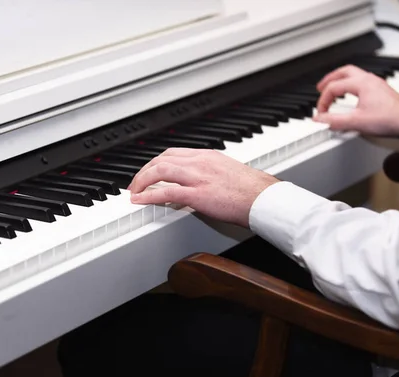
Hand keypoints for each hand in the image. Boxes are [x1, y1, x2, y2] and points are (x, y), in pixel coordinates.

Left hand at [128, 148, 278, 227]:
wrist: (264, 199)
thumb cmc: (251, 190)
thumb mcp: (227, 173)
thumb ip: (210, 174)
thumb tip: (198, 184)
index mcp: (207, 156)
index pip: (172, 153)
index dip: (155, 162)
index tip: (148, 171)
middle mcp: (200, 162)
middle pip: (161, 159)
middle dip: (144, 170)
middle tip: (136, 183)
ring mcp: (198, 177)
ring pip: (160, 171)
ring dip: (142, 181)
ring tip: (133, 191)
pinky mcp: (198, 194)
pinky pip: (166, 192)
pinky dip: (149, 195)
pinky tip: (140, 200)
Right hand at [313, 65, 398, 138]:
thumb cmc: (388, 119)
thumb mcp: (356, 122)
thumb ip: (334, 121)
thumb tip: (320, 120)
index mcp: (361, 83)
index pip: (334, 87)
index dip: (323, 101)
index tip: (321, 113)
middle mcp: (369, 80)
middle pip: (344, 72)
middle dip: (330, 79)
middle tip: (320, 88)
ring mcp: (376, 84)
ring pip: (353, 75)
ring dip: (340, 80)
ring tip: (333, 89)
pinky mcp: (381, 90)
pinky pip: (361, 81)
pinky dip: (350, 85)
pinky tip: (350, 94)